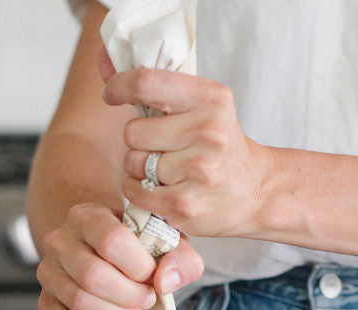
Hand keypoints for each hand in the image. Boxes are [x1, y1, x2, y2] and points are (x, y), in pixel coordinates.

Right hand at [36, 202, 203, 309]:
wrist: (102, 250)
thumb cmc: (135, 247)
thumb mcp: (166, 242)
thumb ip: (180, 258)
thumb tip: (166, 281)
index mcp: (89, 216)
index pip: (111, 241)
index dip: (138, 267)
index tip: (152, 277)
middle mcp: (61, 241)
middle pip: (93, 275)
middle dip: (129, 297)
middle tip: (147, 301)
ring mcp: (49, 272)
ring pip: (79, 301)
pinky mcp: (46, 300)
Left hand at [98, 45, 273, 238]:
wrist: (255, 191)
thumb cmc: (219, 145)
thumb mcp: (200, 106)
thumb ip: (153, 84)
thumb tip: (102, 59)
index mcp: (212, 99)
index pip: (146, 82)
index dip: (119, 86)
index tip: (112, 94)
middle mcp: (209, 132)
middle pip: (133, 131)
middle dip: (139, 140)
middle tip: (163, 147)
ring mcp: (198, 170)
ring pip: (133, 163)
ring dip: (140, 168)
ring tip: (169, 170)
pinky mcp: (185, 203)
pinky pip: (135, 190)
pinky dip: (140, 190)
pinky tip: (162, 189)